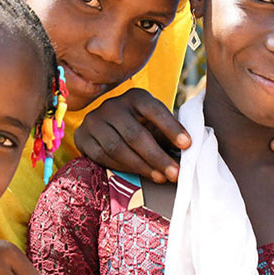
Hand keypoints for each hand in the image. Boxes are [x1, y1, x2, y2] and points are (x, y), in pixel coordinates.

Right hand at [75, 89, 189, 182]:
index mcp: (135, 97)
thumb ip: (169, 134)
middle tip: (175, 173)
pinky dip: (123, 168)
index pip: (154, 110)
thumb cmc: (141, 127)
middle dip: (157, 157)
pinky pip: (103, 157)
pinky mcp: (83, 136)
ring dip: (142, 166)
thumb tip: (190, 152)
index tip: (188, 145)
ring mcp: (94, 120)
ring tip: (161, 177)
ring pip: (118, 148)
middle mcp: (112, 105)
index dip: (171, 127)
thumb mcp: (155, 124)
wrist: (108, 127)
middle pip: (135, 134)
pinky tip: (140, 174)